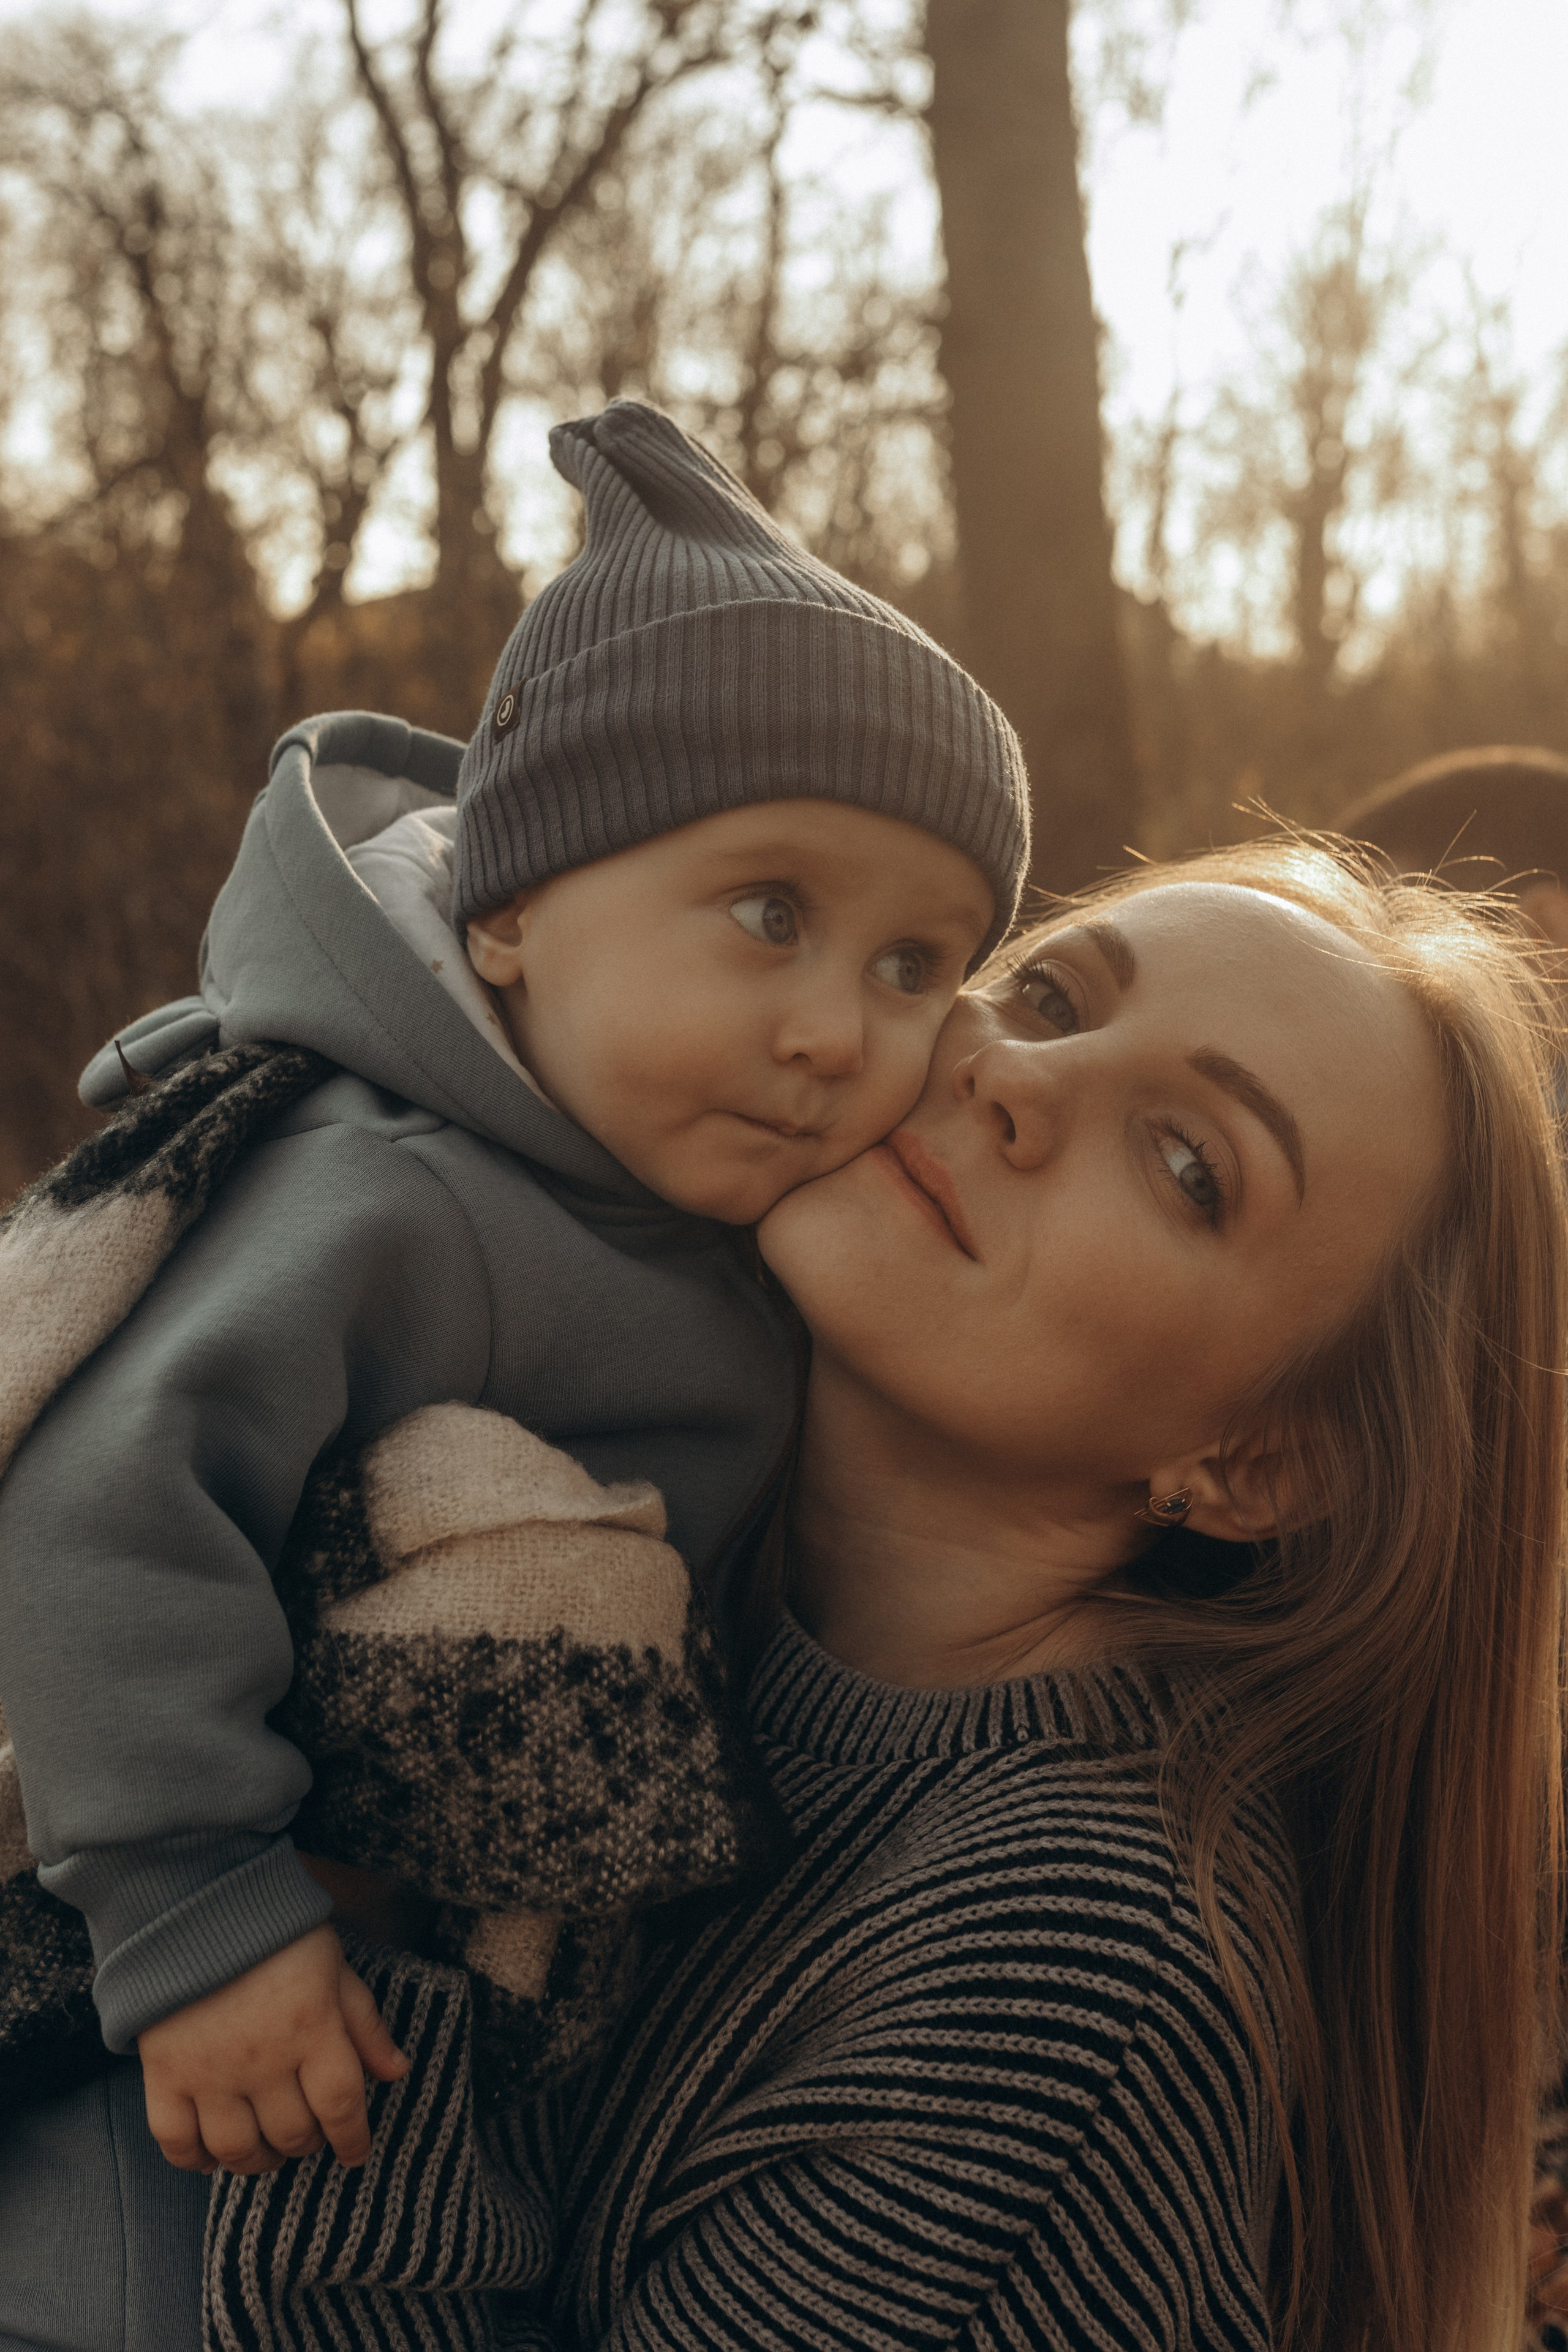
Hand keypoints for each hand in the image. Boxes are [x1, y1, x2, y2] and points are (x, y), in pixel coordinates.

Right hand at [138, 1923, 408, 2174]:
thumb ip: (364, 2024)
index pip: (342, 2106)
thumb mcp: (333, 1967)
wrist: (196, 1903)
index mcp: (312, 2028)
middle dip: (306, 2143)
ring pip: (238, 2149)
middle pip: (292, 2134)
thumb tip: (396, 2072)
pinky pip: (176, 2141)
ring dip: (257, 2161)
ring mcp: (210, 2071)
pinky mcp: (164, 2073)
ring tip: (264, 2150)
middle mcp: (264, 2059)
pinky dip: (194, 2160)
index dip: (353, 2139)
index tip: (355, 2154)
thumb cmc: (276, 1935)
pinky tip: (209, 2155)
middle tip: (306, 2134)